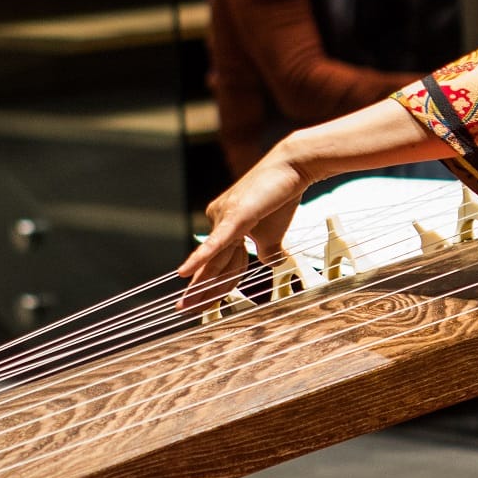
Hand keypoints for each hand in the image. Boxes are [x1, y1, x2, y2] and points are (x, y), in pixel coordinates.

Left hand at [176, 145, 308, 312]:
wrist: (293, 167)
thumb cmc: (283, 195)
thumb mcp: (274, 232)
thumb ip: (269, 249)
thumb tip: (270, 264)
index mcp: (226, 224)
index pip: (220, 262)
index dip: (211, 284)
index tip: (201, 305)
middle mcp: (219, 219)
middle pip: (212, 263)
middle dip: (199, 289)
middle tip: (183, 310)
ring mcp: (225, 216)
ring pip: (216, 258)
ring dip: (202, 284)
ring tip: (187, 305)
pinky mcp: (235, 215)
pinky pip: (217, 242)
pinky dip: (200, 258)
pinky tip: (184, 273)